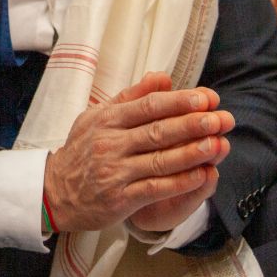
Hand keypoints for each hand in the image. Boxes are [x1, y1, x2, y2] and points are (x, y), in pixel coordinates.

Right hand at [43, 72, 233, 234]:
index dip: (179, 101)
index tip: (206, 97)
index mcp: (108, 119)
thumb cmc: (82, 151)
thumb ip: (131, 97)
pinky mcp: (120, 199)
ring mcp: (115, 172)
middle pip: (158, 131)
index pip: (148, 106)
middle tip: (221, 119)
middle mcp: (111, 144)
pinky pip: (155, 188)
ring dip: (192, 152)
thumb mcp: (98, 117)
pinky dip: (180, 182)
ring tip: (218, 144)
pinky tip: (201, 175)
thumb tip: (163, 77)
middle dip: (193, 124)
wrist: (55, 192)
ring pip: (160, 160)